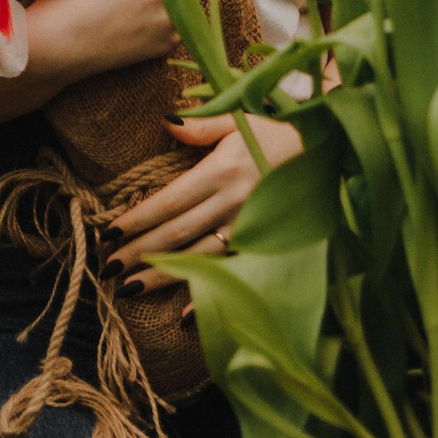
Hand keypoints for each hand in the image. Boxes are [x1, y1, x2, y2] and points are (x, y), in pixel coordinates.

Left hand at [101, 112, 304, 298]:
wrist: (330, 155)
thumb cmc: (278, 135)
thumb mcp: (240, 121)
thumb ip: (201, 127)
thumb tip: (164, 122)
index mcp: (221, 171)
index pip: (169, 201)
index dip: (137, 219)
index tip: (108, 233)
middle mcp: (233, 203)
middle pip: (177, 233)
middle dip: (139, 251)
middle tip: (107, 268)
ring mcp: (249, 229)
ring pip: (198, 257)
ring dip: (162, 274)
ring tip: (130, 289)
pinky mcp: (265, 247)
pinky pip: (232, 274)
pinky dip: (209, 296)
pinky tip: (183, 316)